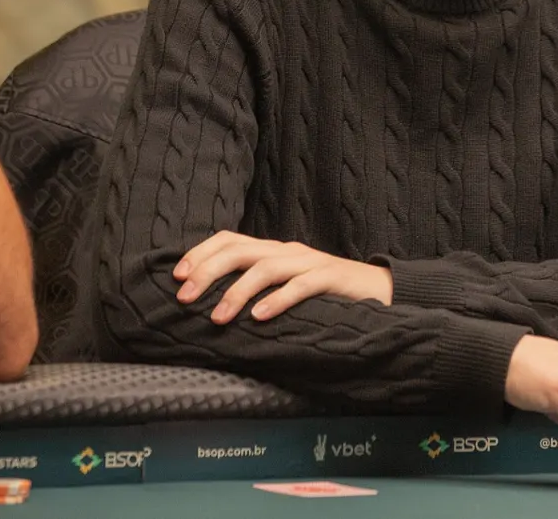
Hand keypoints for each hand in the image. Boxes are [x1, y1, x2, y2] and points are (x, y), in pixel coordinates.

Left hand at [174, 232, 392, 323]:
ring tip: (218, 318)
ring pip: (266, 268)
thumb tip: (210, 304)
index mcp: (273, 250)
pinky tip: (260, 317)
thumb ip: (257, 287)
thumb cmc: (325, 294)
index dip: (200, 253)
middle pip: (240, 250)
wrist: (379, 290)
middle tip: (186, 298)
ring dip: (237, 292)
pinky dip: (278, 300)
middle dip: (208, 271)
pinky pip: (301, 285)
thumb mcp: (285, 285)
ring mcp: (310, 262)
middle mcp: (287, 251)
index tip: (177, 276)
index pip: (229, 239)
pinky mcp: (331, 278)